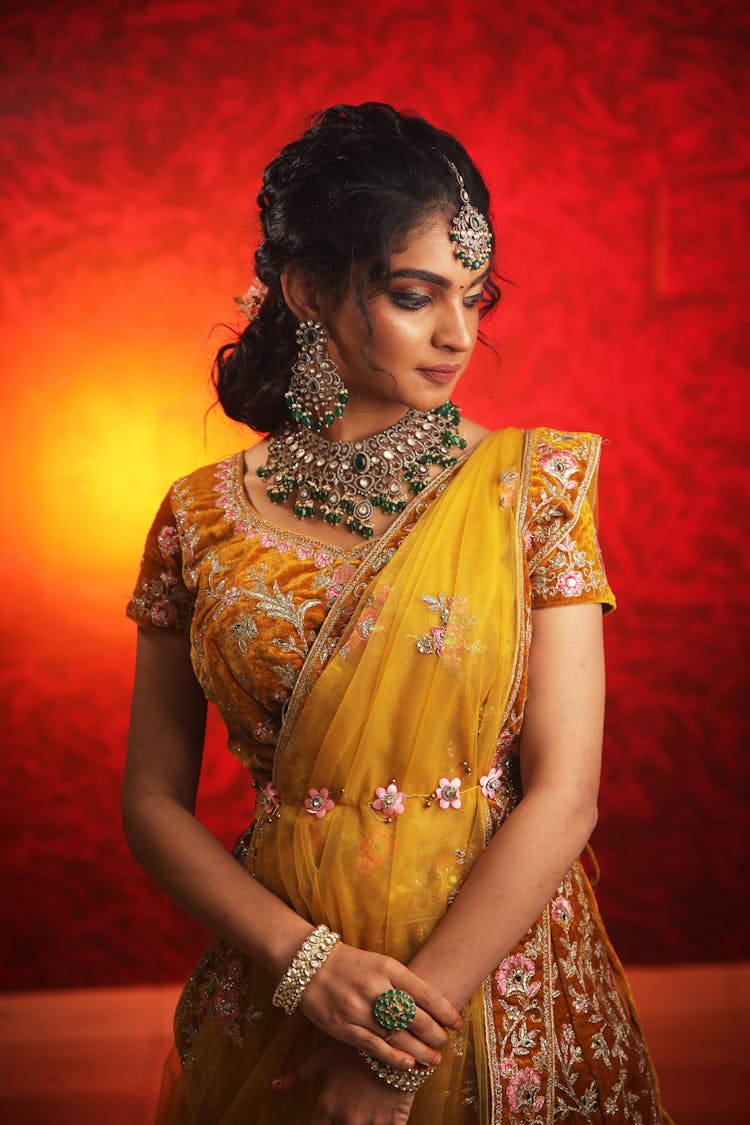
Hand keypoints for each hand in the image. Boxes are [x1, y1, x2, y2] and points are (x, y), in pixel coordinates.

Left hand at [273, 1042, 415, 1124]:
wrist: (395, 1034)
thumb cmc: (357, 1043)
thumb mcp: (325, 1055)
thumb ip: (299, 1074)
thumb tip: (274, 1086)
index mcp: (328, 1106)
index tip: (322, 1120)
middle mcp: (347, 1119)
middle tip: (344, 1113)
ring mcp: (372, 1122)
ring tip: (361, 1114)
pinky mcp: (394, 1119)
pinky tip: (382, 1119)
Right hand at [299, 942, 461, 1069]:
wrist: (310, 965)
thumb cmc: (351, 965)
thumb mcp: (379, 963)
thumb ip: (401, 983)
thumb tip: (431, 1007)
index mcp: (387, 967)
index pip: (424, 992)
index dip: (444, 1011)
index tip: (457, 1023)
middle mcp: (375, 987)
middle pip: (415, 1017)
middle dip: (435, 1033)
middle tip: (444, 1042)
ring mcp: (358, 1009)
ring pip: (397, 1035)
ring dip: (420, 1050)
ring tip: (434, 1059)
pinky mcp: (343, 1027)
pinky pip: (374, 1047)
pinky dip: (394, 1057)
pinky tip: (409, 1064)